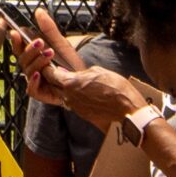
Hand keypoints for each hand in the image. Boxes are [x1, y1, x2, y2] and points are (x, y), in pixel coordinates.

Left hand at [28, 63, 149, 130]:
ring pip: (61, 96)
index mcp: (70, 84)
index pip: (49, 75)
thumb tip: (70, 73)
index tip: (49, 62)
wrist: (128, 109)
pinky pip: (72, 104)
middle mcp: (69, 97)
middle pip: (52, 86)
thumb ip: (79, 72)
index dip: (47, 67)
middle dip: (51, 78)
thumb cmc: (115, 87)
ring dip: (61, 88)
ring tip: (69, 80)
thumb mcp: (97, 71)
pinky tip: (80, 91)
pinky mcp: (83, 115)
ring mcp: (76, 108)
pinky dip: (71, 97)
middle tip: (54, 70)